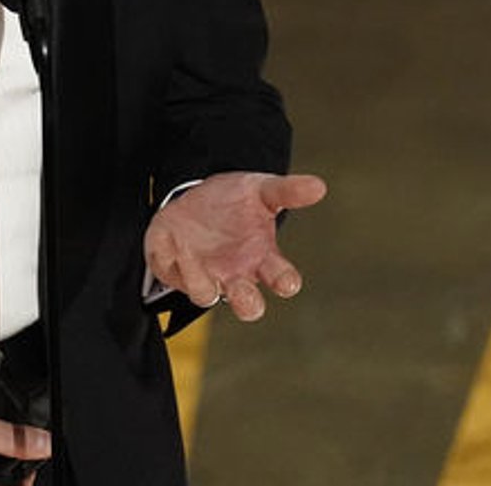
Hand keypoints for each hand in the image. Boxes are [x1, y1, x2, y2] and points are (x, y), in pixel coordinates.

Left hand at [143, 171, 326, 321]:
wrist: (196, 194)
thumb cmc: (236, 201)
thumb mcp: (261, 190)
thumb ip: (288, 191)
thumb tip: (319, 186)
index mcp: (262, 259)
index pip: (281, 279)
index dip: (286, 283)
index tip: (288, 282)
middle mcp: (235, 275)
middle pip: (247, 304)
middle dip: (247, 303)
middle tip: (243, 292)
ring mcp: (204, 275)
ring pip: (204, 294)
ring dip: (199, 279)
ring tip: (192, 251)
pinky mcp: (174, 268)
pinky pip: (171, 273)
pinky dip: (172, 258)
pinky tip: (171, 238)